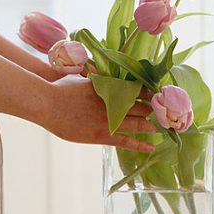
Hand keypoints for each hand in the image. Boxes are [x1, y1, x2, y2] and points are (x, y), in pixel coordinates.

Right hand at [40, 75, 155, 151]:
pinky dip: (140, 144)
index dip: (149, 94)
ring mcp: (109, 120)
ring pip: (138, 123)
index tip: (158, 95)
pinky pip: (126, 141)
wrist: (48, 103)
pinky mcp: (102, 135)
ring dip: (151, 125)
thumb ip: (95, 75)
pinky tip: (151, 146)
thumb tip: (100, 68)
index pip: (137, 90)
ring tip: (161, 127)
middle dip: (154, 110)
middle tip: (165, 113)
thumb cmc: (60, 88)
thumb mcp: (81, 76)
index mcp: (110, 88)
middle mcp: (113, 103)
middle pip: (141, 107)